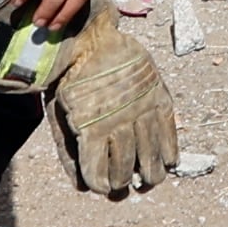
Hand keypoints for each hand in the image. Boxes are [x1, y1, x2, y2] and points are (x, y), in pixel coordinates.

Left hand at [45, 0, 178, 195]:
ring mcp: (142, 110)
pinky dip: (169, 152)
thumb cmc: (70, 80)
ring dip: (149, 174)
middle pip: (126, 170)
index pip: (99, 175)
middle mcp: (119, 123)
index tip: (102, 187)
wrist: (92, 39)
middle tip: (123, 187)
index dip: (100, 186)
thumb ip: (69, 153)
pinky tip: (168, 162)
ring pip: (150, 156)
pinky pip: (168, 132)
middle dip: (123, 183)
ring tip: (148, 179)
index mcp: (90, 129)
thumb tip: (82, 187)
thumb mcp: (58, 117)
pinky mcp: (158, 98)